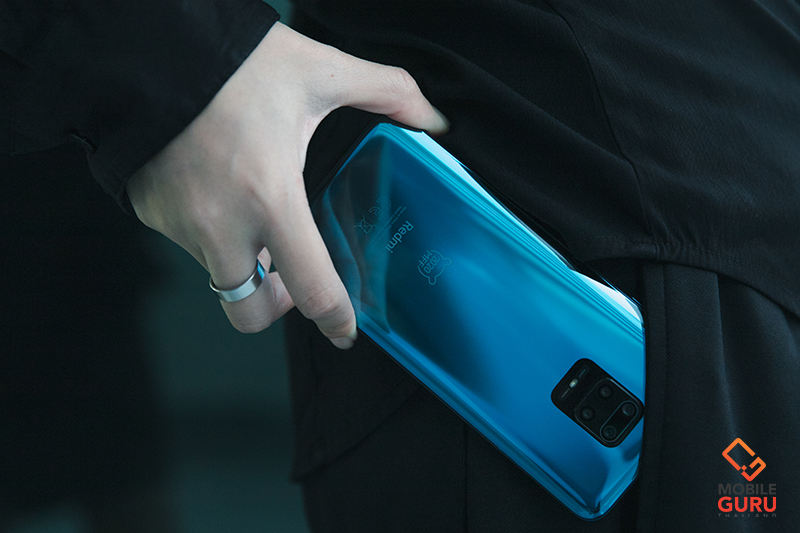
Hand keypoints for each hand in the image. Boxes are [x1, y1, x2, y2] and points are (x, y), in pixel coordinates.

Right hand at [126, 22, 447, 347]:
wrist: (152, 49)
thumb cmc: (232, 63)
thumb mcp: (320, 72)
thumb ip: (386, 93)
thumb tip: (430, 117)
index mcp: (269, 197)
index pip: (310, 288)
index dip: (334, 319)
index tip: (344, 329)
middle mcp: (219, 225)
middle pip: (248, 311)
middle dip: (275, 306)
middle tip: (290, 274)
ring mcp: (179, 224)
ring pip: (217, 272)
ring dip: (242, 256)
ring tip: (252, 205)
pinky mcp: (151, 213)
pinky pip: (187, 239)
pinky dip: (208, 227)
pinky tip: (217, 186)